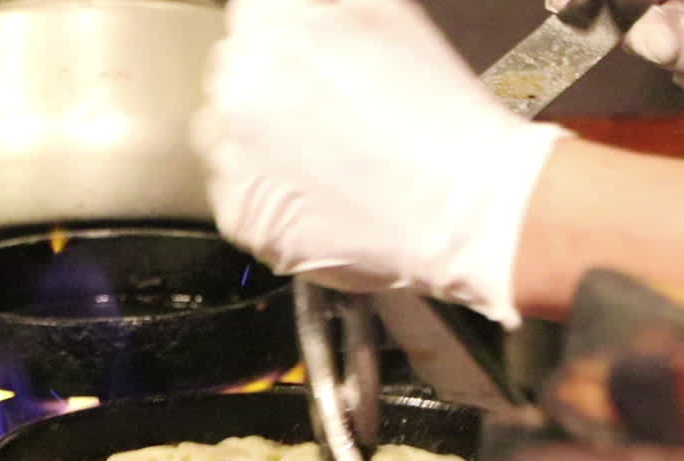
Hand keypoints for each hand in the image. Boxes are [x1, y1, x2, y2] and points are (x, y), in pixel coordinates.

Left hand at [192, 0, 569, 328]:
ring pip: (221, 136)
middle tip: (324, 111)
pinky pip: (234, 193)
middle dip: (266, 85)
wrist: (461, 210)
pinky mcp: (240, 216)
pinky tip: (315, 191)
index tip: (301, 56)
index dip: (279, 34)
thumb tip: (294, 7)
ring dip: (254, 139)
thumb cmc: (437, 113)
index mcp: (271, 30)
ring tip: (320, 155)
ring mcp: (233, 159)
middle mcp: (238, 92)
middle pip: (230, 73)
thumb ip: (322, 2)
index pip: (247, 14)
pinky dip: (263, 192)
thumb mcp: (386, 11)